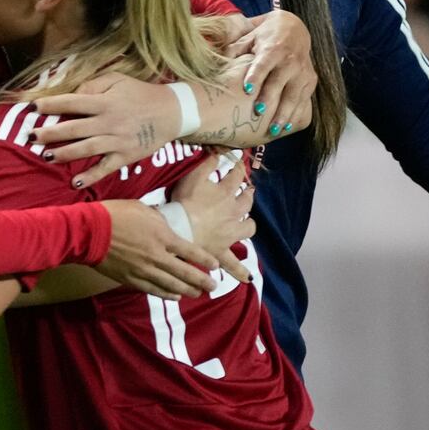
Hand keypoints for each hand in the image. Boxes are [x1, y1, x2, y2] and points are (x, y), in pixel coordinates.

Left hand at [30, 74, 171, 185]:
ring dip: (65, 153)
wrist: (172, 112)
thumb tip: (72, 95)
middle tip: (30, 137)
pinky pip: (105, 168)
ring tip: (46, 156)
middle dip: (50, 133)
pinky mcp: (125, 156)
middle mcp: (109, 121)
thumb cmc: (139, 93)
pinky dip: (90, 176)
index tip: (31, 107)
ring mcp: (117, 141)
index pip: (72, 102)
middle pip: (74, 128)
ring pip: (86, 149)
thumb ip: (93, 86)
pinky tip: (74, 182)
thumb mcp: (117, 80)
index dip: (50, 105)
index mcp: (105, 101)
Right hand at [96, 199, 220, 300]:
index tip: (215, 266)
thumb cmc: (115, 215)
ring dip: (187, 291)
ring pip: (171, 285)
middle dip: (202, 281)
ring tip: (198, 294)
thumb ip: (159, 220)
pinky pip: (153, 290)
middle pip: (186, 273)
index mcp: (163, 237)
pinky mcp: (131, 279)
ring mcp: (144, 270)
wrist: (90, 231)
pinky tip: (175, 296)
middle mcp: (158, 257)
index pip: (192, 252)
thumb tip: (166, 227)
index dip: (205, 260)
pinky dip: (166, 294)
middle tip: (213, 286)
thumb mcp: (142, 209)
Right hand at [171, 151, 255, 280]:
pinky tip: (246, 278)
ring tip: (246, 224)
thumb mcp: (193, 177)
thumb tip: (218, 152)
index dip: (238, 168)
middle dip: (248, 195)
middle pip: (246, 201)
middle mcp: (233, 212)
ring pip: (248, 228)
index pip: (236, 176)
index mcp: (225, 193)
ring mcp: (230, 233)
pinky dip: (239, 270)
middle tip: (247, 192)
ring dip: (248, 224)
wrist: (179, 229)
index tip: (239, 164)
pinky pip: (233, 263)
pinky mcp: (222, 250)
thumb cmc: (183, 203)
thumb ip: (206, 163)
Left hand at [224, 10, 314, 136]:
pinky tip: (286, 127)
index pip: (263, 64)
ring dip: (284, 113)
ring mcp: (302, 71)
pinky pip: (303, 100)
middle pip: (279, 83)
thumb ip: (233, 50)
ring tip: (273, 130)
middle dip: (270, 99)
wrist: (294, 29)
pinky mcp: (310, 80)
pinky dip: (295, 115)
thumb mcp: (248, 38)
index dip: (256, 76)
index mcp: (273, 49)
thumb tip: (217, 63)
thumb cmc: (263, 37)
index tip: (247, 90)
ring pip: (294, 95)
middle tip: (258, 114)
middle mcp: (290, 60)